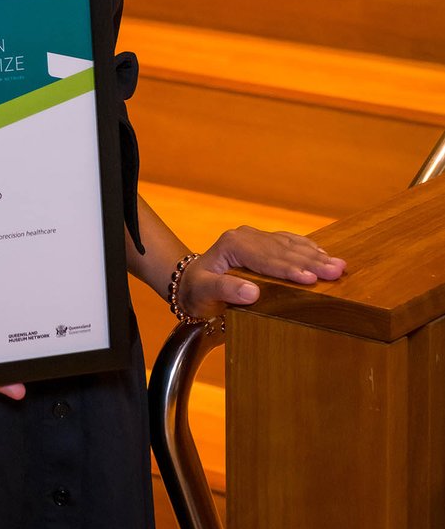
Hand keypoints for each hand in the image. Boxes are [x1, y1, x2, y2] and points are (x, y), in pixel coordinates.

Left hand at [177, 226, 345, 320]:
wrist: (190, 282)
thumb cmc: (197, 290)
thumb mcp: (204, 292)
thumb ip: (225, 290)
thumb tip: (253, 292)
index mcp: (232, 245)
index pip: (266, 259)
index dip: (289, 269)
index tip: (311, 279)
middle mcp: (245, 236)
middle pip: (282, 250)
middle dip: (311, 261)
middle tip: (336, 271)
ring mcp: (254, 237)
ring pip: (289, 245)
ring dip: (315, 255)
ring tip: (338, 265)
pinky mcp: (261, 242)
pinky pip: (287, 242)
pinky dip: (306, 248)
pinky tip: (323, 254)